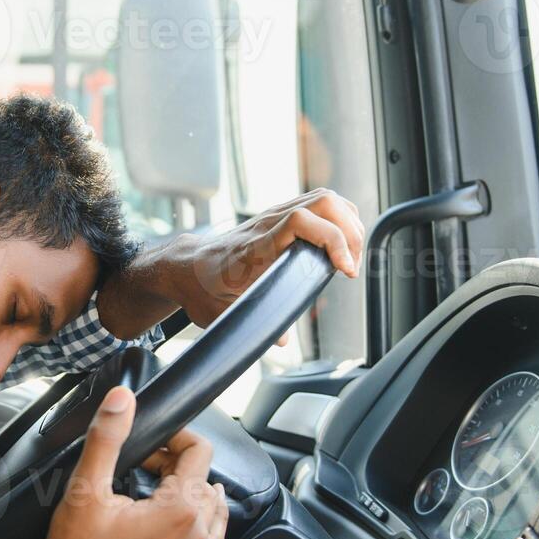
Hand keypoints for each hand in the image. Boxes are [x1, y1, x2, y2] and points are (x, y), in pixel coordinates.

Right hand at [30, 386, 226, 538]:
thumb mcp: (85, 489)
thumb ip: (107, 438)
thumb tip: (121, 400)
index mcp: (181, 510)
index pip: (200, 450)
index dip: (174, 435)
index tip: (148, 436)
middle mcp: (197, 535)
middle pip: (205, 476)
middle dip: (173, 462)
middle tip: (137, 462)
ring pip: (210, 506)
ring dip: (185, 489)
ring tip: (148, 486)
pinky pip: (205, 534)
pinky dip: (189, 517)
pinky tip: (159, 517)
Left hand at [169, 188, 364, 328]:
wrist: (187, 267)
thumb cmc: (204, 289)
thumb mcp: (222, 313)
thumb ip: (250, 324)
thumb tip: (281, 340)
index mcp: (256, 245)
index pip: (300, 221)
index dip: (332, 239)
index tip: (345, 268)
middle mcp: (267, 223)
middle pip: (322, 202)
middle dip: (350, 231)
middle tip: (351, 266)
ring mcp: (274, 215)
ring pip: (323, 199)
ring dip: (348, 222)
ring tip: (350, 255)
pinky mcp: (279, 216)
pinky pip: (318, 203)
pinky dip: (339, 217)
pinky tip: (342, 242)